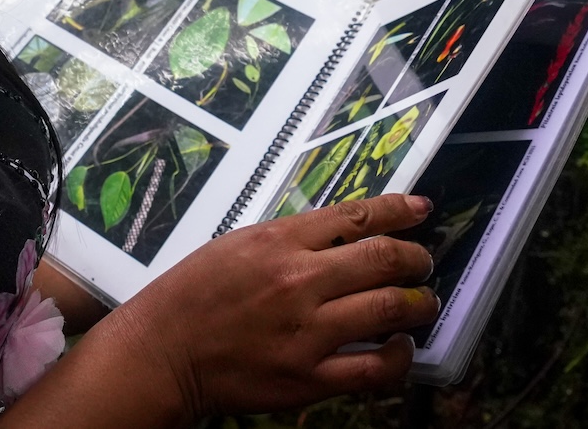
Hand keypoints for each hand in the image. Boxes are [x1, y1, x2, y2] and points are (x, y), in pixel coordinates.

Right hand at [100, 193, 438, 419]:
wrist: (164, 350)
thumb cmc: (193, 294)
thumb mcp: (238, 244)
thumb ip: (291, 238)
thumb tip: (344, 233)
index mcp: (278, 240)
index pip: (356, 216)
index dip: (399, 211)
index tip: (420, 209)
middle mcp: (298, 280)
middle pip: (384, 259)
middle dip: (416, 258)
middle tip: (423, 262)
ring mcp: (307, 331)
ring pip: (389, 309)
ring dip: (418, 303)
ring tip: (422, 302)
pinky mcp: (309, 377)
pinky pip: (374, 368)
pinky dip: (399, 356)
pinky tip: (401, 347)